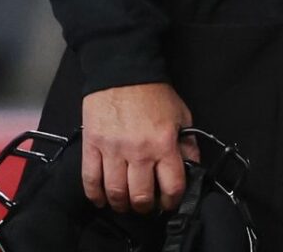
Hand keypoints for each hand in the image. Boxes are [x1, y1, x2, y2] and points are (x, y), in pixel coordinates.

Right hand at [81, 82, 199, 213]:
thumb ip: (187, 144)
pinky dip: (95, 196)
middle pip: (141, 195)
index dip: (173, 201)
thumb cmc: (154, 95)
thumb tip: (192, 168)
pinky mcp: (92, 147)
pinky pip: (90, 179)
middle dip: (146, 208)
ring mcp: (113, 150)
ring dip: (121, 205)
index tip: (170, 203)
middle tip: (147, 207)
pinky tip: (101, 201)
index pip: (172, 185)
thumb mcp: (181, 116)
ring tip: (126, 205)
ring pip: (115, 192)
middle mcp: (139, 151)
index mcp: (164, 143)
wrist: (122, 73)